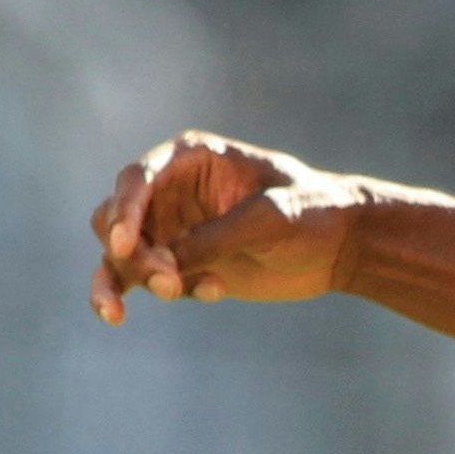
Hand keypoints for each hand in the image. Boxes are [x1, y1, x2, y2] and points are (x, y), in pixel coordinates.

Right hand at [88, 131, 365, 321]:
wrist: (340, 246)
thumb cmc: (312, 213)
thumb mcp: (269, 220)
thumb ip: (215, 238)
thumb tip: (164, 263)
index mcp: (193, 157)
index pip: (137, 177)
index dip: (124, 210)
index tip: (125, 246)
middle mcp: (170, 189)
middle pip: (114, 219)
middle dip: (132, 253)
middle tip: (171, 281)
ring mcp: (168, 227)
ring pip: (116, 254)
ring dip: (133, 279)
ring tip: (176, 293)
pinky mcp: (173, 263)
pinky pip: (132, 281)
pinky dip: (139, 295)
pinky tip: (203, 296)